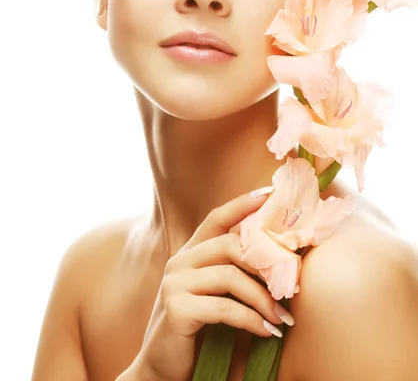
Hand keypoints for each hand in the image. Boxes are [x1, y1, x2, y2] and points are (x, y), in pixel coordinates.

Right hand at [127, 189, 293, 380]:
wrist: (162, 368)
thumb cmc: (196, 329)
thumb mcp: (213, 294)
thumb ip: (231, 272)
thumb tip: (277, 260)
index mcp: (189, 253)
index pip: (216, 218)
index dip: (242, 204)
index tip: (270, 194)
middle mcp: (179, 262)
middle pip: (230, 245)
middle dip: (266, 263)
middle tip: (290, 284)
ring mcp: (174, 283)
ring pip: (231, 276)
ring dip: (264, 299)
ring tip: (283, 318)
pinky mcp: (176, 309)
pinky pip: (225, 308)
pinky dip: (252, 320)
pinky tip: (266, 332)